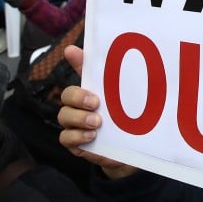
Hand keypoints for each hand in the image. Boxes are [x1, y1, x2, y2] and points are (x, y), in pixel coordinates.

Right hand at [57, 45, 137, 179]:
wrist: (129, 151)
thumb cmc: (127, 123)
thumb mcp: (130, 104)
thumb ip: (129, 88)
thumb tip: (140, 66)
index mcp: (94, 90)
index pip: (82, 70)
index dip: (76, 59)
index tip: (72, 50)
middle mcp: (80, 105)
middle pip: (68, 94)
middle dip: (78, 96)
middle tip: (96, 103)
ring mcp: (75, 124)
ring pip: (63, 115)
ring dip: (79, 117)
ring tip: (98, 122)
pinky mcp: (75, 143)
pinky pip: (65, 137)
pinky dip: (77, 136)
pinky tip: (92, 135)